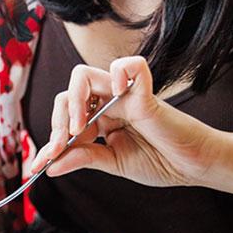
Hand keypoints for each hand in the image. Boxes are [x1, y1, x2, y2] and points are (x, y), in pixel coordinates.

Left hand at [31, 56, 220, 187]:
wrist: (193, 166)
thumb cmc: (159, 161)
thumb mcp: (113, 162)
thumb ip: (83, 158)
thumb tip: (49, 166)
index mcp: (98, 120)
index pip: (64, 120)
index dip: (50, 141)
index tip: (39, 165)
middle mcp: (107, 103)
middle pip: (66, 95)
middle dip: (57, 122)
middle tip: (61, 145)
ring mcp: (124, 95)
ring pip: (83, 76)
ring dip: (74, 101)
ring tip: (82, 127)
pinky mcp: (145, 91)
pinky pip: (130, 66)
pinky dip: (120, 72)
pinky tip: (116, 93)